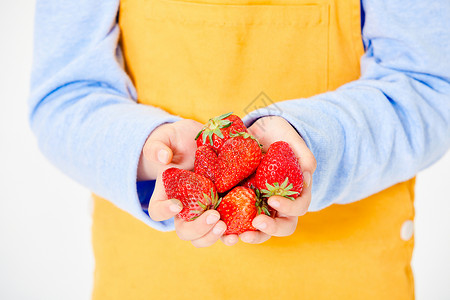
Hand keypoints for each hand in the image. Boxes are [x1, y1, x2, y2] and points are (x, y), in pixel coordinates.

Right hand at [139, 119, 226, 247]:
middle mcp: (185, 209)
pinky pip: (227, 228)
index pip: (158, 211)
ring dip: (214, 236)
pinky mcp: (224, 208)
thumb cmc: (178, 141)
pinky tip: (242, 230)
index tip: (177, 204)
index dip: (165, 211)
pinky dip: (234, 232)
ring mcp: (205, 211)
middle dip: (198, 229)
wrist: (201, 141)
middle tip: (213, 216)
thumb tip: (163, 157)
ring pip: (205, 236)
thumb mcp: (166, 138)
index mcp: (167, 196)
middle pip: (185, 231)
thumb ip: (158, 146)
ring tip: (225, 226)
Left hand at [221, 116, 315, 244]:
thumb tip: (307, 172)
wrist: (252, 133)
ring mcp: (260, 206)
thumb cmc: (275, 134)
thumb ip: (301, 152)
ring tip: (236, 237)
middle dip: (271, 228)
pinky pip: (238, 223)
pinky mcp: (240, 205)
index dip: (289, 207)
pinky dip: (231, 230)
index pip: (299, 207)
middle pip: (282, 226)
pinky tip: (221, 229)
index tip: (272, 198)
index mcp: (295, 191)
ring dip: (251, 237)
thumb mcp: (288, 137)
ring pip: (260, 231)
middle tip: (257, 222)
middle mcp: (279, 204)